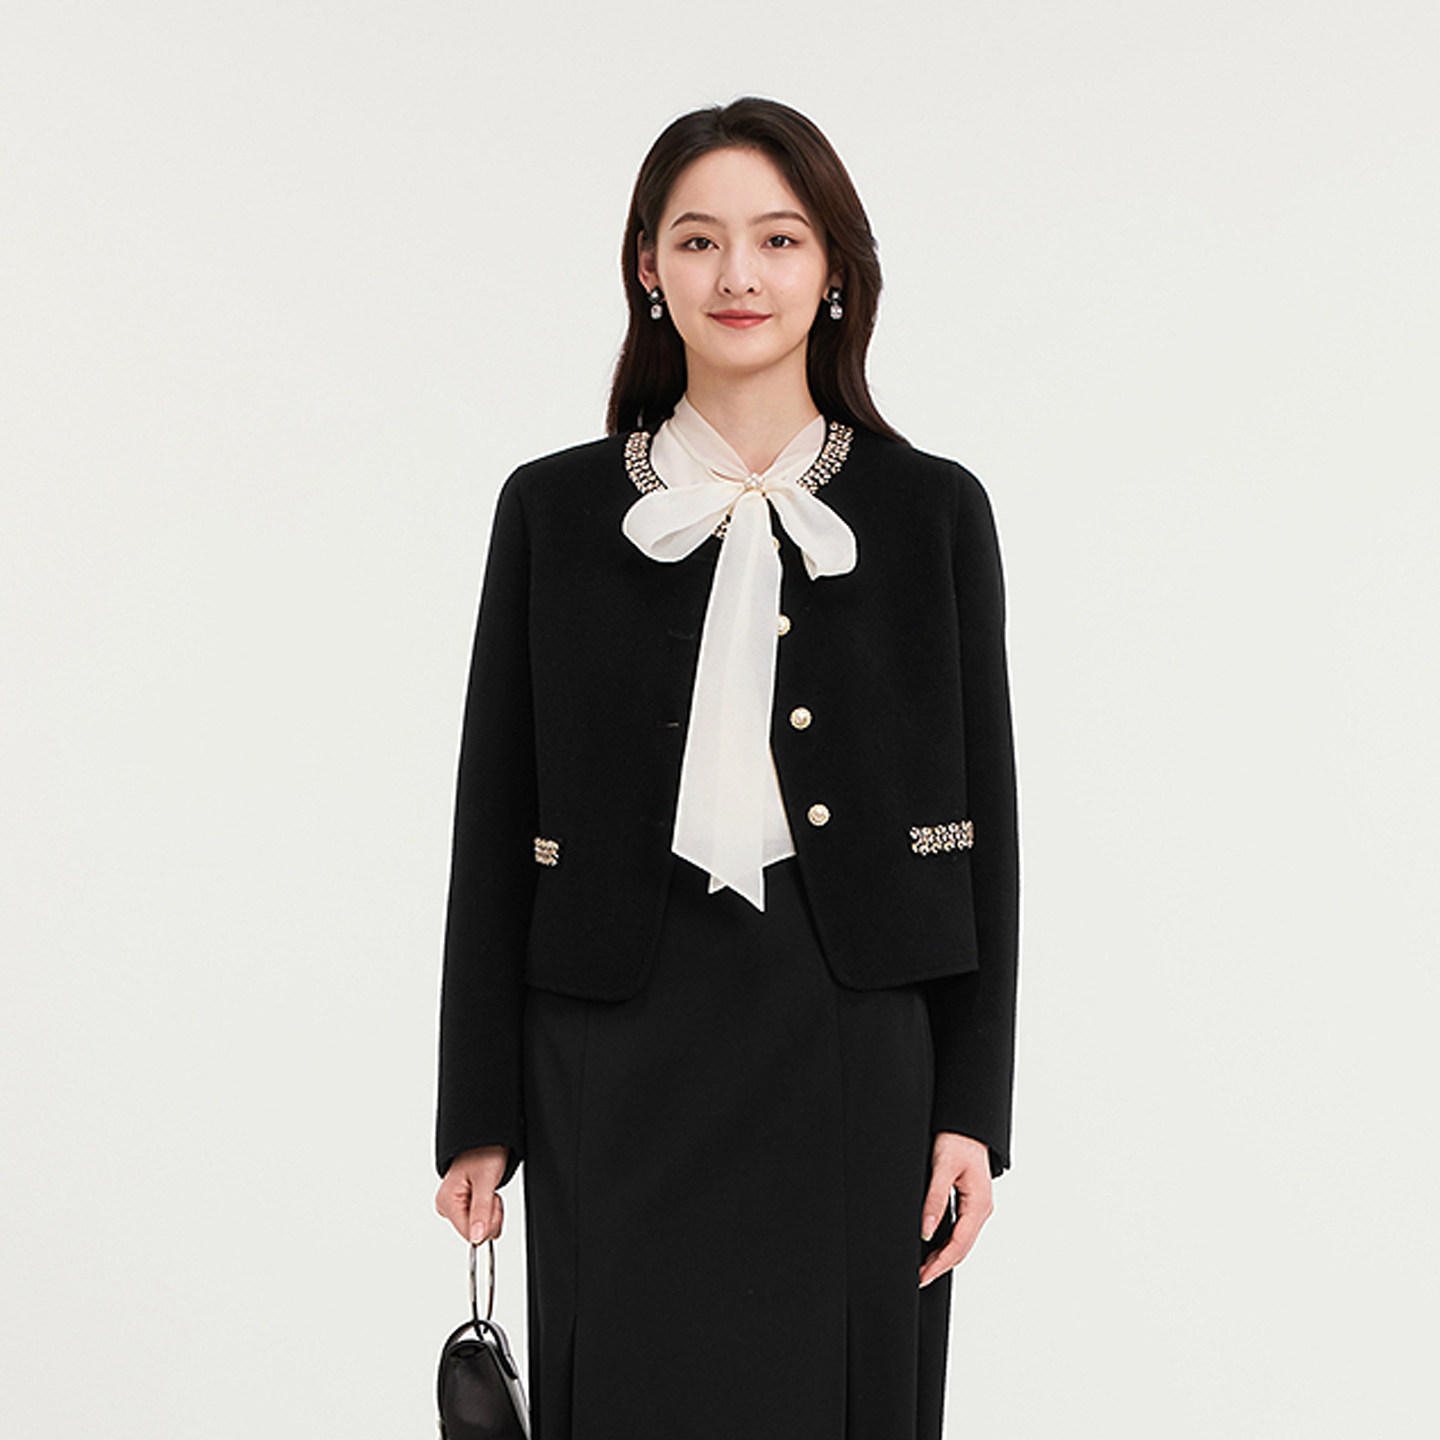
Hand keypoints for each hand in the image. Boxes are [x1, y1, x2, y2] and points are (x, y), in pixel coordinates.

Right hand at [435, 1145, 509, 1243]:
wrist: (487, 1139)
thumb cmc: (484, 1152)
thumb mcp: (486, 1181)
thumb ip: (481, 1211)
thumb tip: (476, 1238)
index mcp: (446, 1201)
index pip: (468, 1234)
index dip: (487, 1223)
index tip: (493, 1202)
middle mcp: (446, 1206)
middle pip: (473, 1232)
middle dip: (490, 1216)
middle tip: (491, 1193)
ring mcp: (454, 1206)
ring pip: (478, 1227)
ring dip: (491, 1212)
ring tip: (489, 1190)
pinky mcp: (462, 1205)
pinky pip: (479, 1220)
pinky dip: (489, 1210)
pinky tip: (487, 1194)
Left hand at [917, 1131, 993, 1287]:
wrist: (967, 1126)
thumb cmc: (957, 1142)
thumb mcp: (942, 1168)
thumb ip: (935, 1200)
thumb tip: (927, 1231)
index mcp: (979, 1204)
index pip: (960, 1244)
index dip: (941, 1263)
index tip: (924, 1275)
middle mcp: (982, 1209)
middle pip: (963, 1247)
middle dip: (942, 1265)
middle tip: (921, 1277)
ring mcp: (979, 1207)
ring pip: (963, 1241)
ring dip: (945, 1256)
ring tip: (925, 1267)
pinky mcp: (973, 1202)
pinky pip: (962, 1230)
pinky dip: (949, 1243)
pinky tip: (936, 1247)